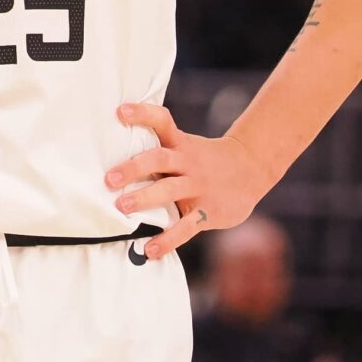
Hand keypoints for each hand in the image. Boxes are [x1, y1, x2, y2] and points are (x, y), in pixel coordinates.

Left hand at [104, 102, 272, 259]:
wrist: (251, 169)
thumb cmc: (205, 159)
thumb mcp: (187, 146)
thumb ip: (161, 150)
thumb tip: (117, 156)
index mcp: (181, 144)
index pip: (162, 121)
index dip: (142, 114)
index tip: (121, 111)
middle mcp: (188, 163)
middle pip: (159, 159)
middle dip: (133, 168)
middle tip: (110, 178)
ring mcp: (198, 187)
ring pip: (169, 190)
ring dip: (145, 198)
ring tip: (122, 207)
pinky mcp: (207, 212)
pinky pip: (186, 227)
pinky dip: (167, 240)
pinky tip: (150, 250)